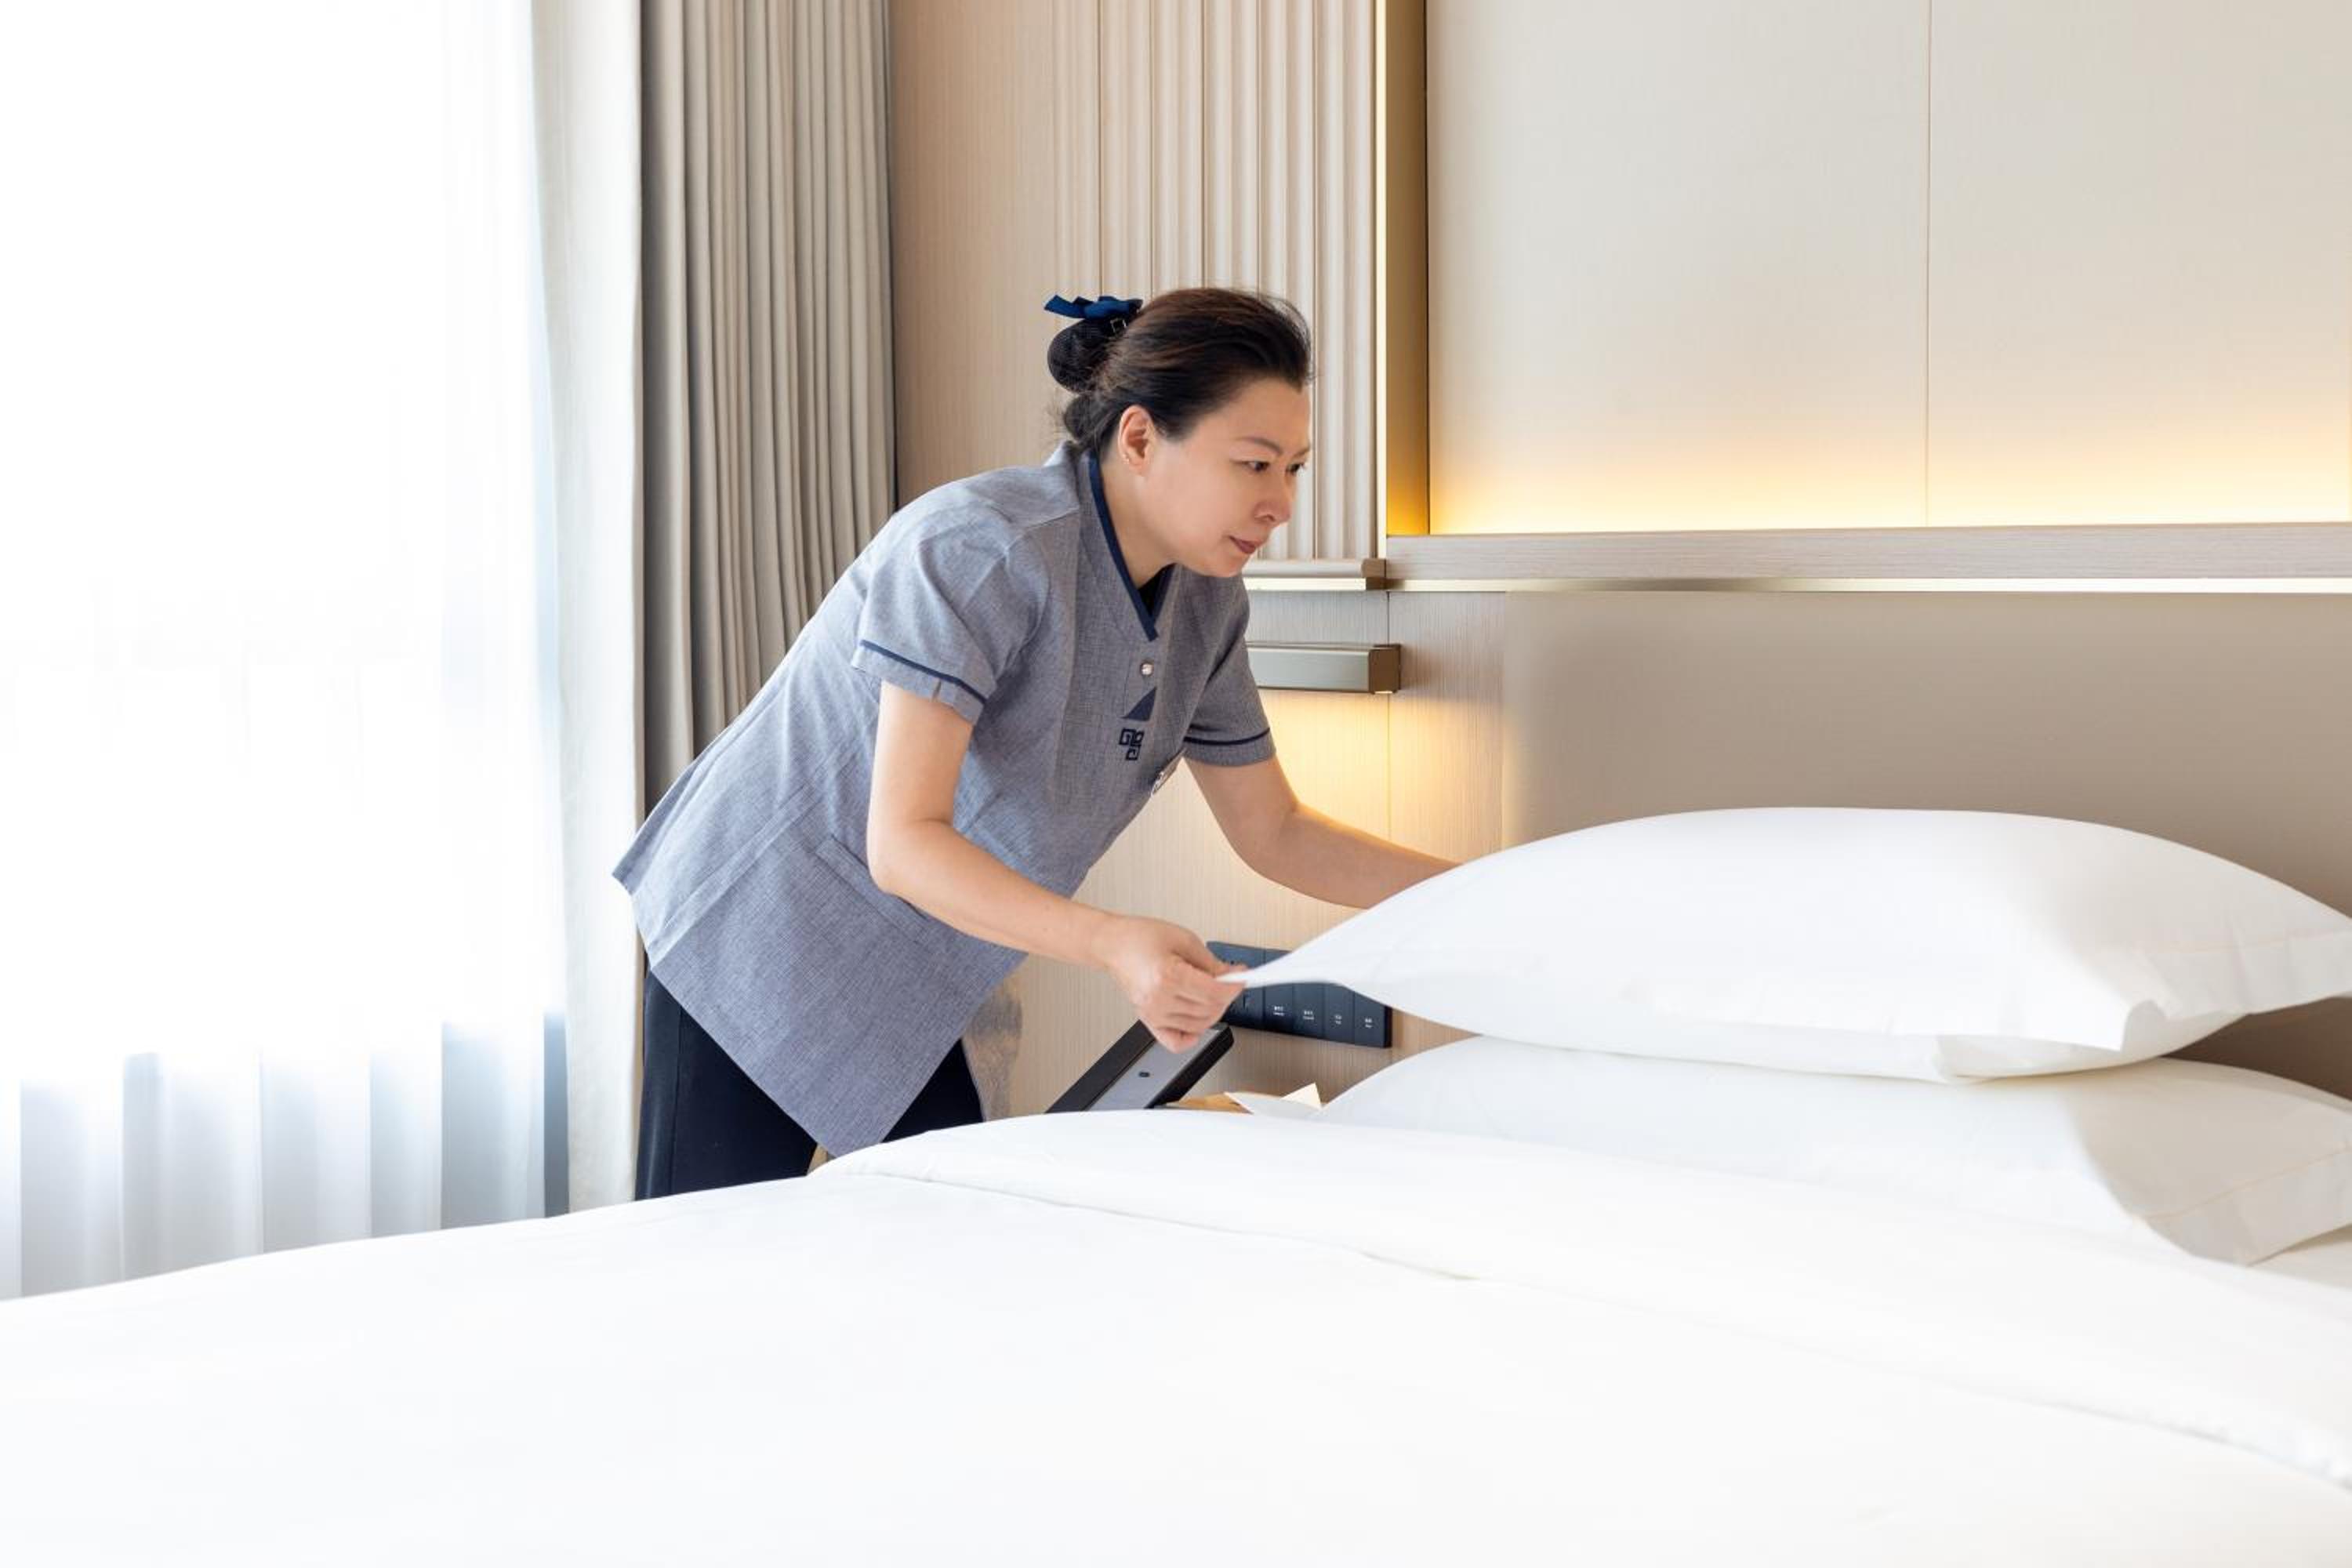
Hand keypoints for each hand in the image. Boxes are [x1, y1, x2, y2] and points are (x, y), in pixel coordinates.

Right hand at [1091, 915, 1246, 1050]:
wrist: (1113, 945)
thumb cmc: (1140, 937)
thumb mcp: (1184, 939)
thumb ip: (1211, 962)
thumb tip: (1231, 976)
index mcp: (1167, 976)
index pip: (1214, 993)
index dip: (1235, 986)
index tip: (1242, 978)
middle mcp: (1159, 999)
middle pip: (1209, 1010)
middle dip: (1226, 996)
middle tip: (1228, 982)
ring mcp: (1153, 1013)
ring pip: (1198, 1025)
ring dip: (1213, 1012)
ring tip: (1213, 994)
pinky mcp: (1148, 1020)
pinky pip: (1175, 1042)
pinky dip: (1192, 1037)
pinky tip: (1198, 1023)